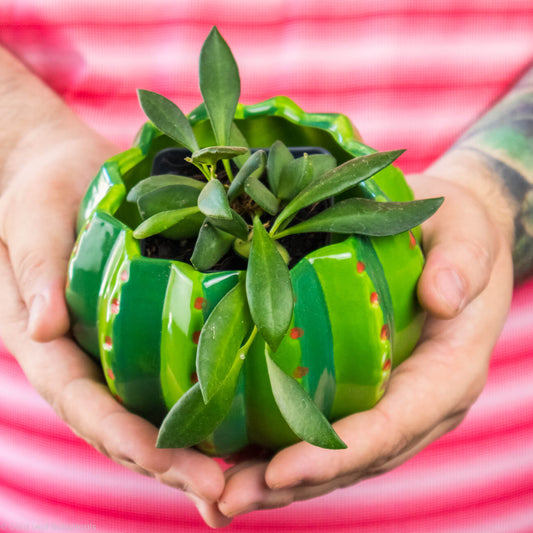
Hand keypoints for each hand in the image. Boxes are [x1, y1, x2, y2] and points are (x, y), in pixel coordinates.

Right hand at [0, 115, 230, 527]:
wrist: (63, 169)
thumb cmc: (38, 189)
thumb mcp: (30, 218)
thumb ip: (35, 270)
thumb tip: (42, 329)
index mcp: (49, 343)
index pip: (84, 403)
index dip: (125, 436)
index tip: (170, 462)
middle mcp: (85, 356)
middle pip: (125, 424)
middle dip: (171, 463)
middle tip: (225, 494)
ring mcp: (117, 346)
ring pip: (153, 410)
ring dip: (193, 451)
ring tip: (242, 485)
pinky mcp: (146, 327)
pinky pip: (173, 372)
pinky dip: (205, 404)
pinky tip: (245, 427)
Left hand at [217, 158, 513, 518]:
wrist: (448, 239)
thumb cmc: (458, 233)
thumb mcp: (468, 234)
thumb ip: (464, 263)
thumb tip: (443, 297)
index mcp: (448, 372)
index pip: (393, 424)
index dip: (338, 453)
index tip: (278, 470)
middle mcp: (421, 400)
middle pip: (358, 456)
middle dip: (295, 483)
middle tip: (231, 498)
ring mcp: (392, 399)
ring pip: (338, 454)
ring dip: (281, 480)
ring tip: (224, 494)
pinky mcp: (366, 387)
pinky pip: (328, 426)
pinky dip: (285, 447)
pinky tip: (241, 454)